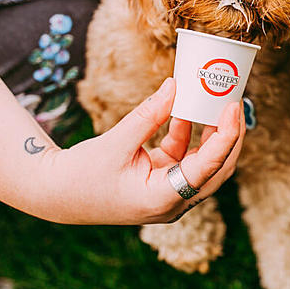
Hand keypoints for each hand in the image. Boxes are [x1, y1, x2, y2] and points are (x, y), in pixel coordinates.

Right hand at [43, 78, 243, 223]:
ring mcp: (169, 196)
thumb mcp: (116, 141)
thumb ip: (149, 114)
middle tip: (234, 103)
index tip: (234, 106)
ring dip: (209, 135)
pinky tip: (183, 113)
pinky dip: (186, 137)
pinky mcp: (162, 185)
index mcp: (162, 199)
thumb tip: (175, 85)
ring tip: (213, 102)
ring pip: (204, 165)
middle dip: (229, 136)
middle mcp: (173, 203)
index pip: (208, 167)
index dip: (226, 136)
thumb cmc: (81, 174)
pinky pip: (185, 160)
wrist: (55, 194)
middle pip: (218, 170)